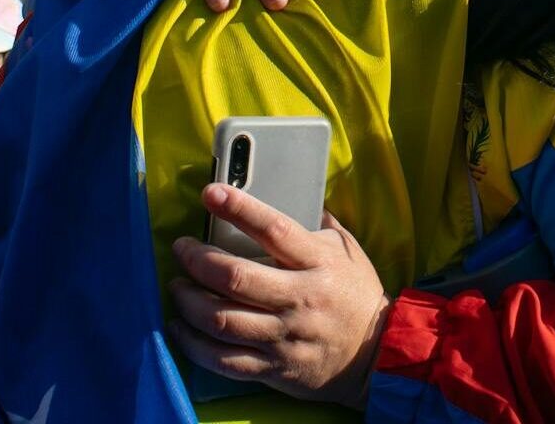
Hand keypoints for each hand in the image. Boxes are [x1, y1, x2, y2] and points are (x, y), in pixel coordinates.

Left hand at [166, 183, 387, 409]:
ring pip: (221, 319)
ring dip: (188, 301)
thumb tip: (288, 186)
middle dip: (197, 260)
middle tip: (182, 249)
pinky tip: (180, 327)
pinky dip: (192, 344)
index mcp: (319, 263)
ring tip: (177, 287)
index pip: (274, 229)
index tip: (210, 193)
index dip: (239, 208)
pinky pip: (223, 359)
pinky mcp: (274, 368)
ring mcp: (285, 337)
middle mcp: (300, 299)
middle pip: (235, 277)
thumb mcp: (347, 250)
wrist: (377, 354)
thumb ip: (318, 220)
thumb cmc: (356, 293)